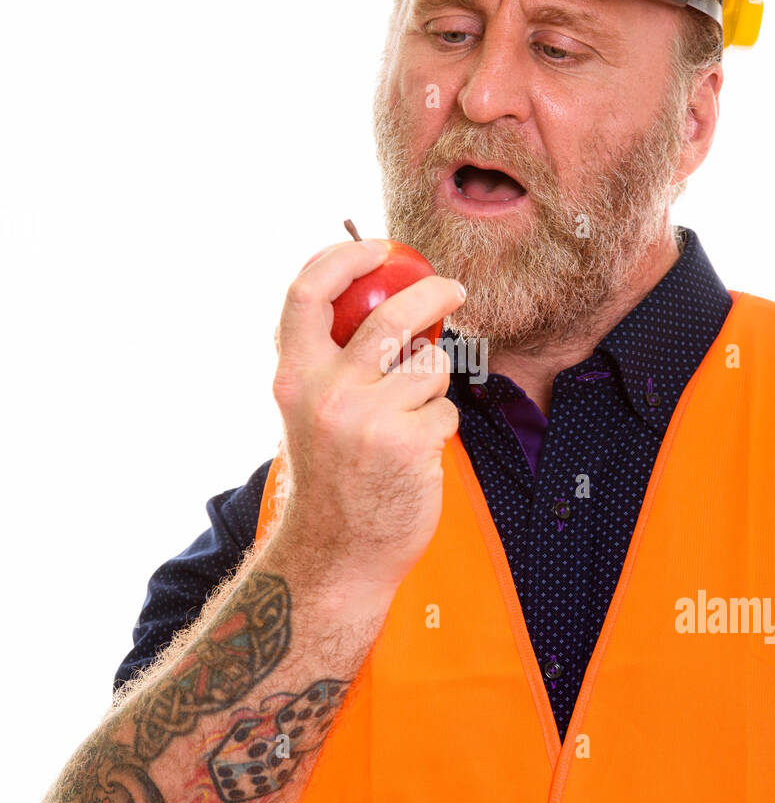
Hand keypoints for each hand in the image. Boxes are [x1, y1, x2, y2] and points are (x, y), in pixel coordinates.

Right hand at [271, 239, 465, 597]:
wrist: (337, 553)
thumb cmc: (332, 478)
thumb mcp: (309, 413)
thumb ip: (332, 361)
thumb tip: (385, 299)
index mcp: (294, 377)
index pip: (307, 291)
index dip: (344, 256)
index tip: (378, 249)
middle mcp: (325, 392)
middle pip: (390, 314)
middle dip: (433, 292)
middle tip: (453, 290)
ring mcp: (367, 417)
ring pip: (430, 365)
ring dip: (434, 384)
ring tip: (412, 417)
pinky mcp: (408, 443)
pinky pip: (444, 409)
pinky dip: (439, 425)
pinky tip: (415, 453)